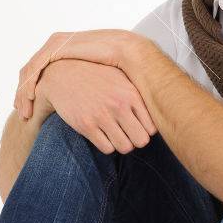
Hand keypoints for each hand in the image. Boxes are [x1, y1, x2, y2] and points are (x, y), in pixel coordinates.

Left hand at [15, 30, 142, 119]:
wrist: (126, 52)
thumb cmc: (116, 68)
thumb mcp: (95, 83)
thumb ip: (84, 91)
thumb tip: (83, 110)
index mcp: (64, 52)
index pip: (40, 73)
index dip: (33, 93)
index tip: (30, 112)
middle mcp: (56, 46)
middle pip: (31, 73)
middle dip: (23, 95)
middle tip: (22, 114)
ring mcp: (55, 45)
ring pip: (30, 71)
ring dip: (24, 93)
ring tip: (24, 112)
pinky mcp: (56, 46)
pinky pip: (36, 66)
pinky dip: (30, 83)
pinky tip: (31, 98)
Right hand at [34, 59, 155, 153]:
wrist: (63, 73)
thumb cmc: (96, 76)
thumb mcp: (121, 78)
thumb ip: (138, 94)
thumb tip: (158, 111)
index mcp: (131, 93)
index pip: (152, 127)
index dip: (146, 130)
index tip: (138, 126)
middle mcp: (119, 105)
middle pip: (141, 140)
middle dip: (135, 140)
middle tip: (128, 134)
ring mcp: (102, 116)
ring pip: (125, 147)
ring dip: (121, 144)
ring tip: (115, 135)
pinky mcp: (86, 125)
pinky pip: (107, 148)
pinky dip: (107, 145)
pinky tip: (103, 134)